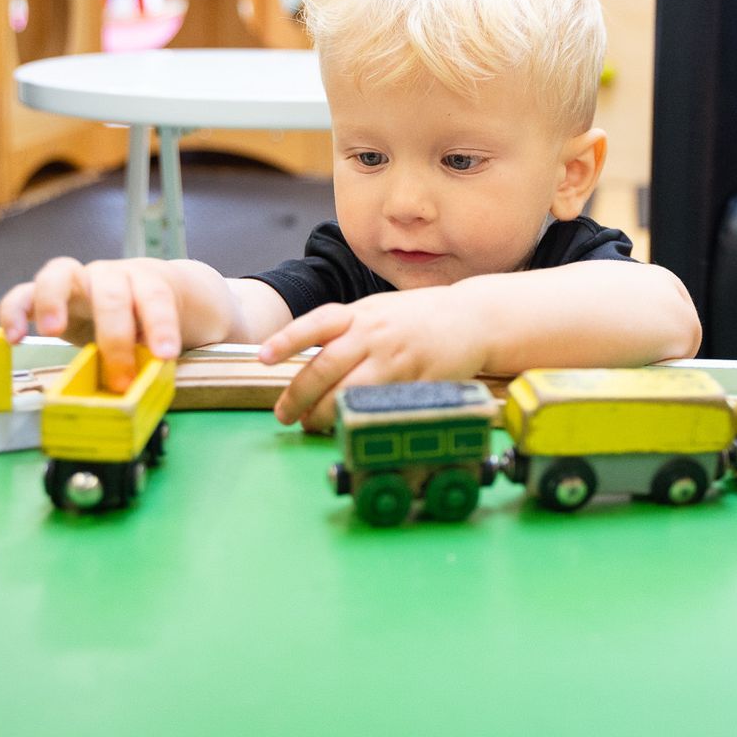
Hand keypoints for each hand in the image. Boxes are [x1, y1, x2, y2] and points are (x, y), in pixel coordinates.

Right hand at [0, 257, 189, 391]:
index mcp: (145, 281)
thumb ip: (155, 352)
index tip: (165, 355)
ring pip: (58, 274)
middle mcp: (108, 275)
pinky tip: (12, 339)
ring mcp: (74, 280)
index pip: (155, 296)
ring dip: (52, 302)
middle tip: (119, 379)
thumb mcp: (163, 332)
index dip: (161, 325)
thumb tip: (149, 386)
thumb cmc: (151, 315)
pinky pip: (22, 295)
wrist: (138, 287)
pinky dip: (13, 312)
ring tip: (51, 332)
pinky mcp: (45, 295)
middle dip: (115, 338)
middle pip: (110, 293)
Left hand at [261, 288, 487, 431]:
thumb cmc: (420, 316)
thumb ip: (346, 330)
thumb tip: (307, 356)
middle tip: (284, 414)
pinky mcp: (417, 382)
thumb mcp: (379, 310)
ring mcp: (397, 359)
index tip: (263, 357)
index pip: (317, 323)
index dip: (288, 340)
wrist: (472, 318)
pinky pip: (382, 406)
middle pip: (327, 367)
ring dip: (325, 413)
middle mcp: (376, 334)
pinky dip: (362, 418)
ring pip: (350, 392)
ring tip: (311, 424)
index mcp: (362, 314)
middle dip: (298, 395)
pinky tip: (350, 426)